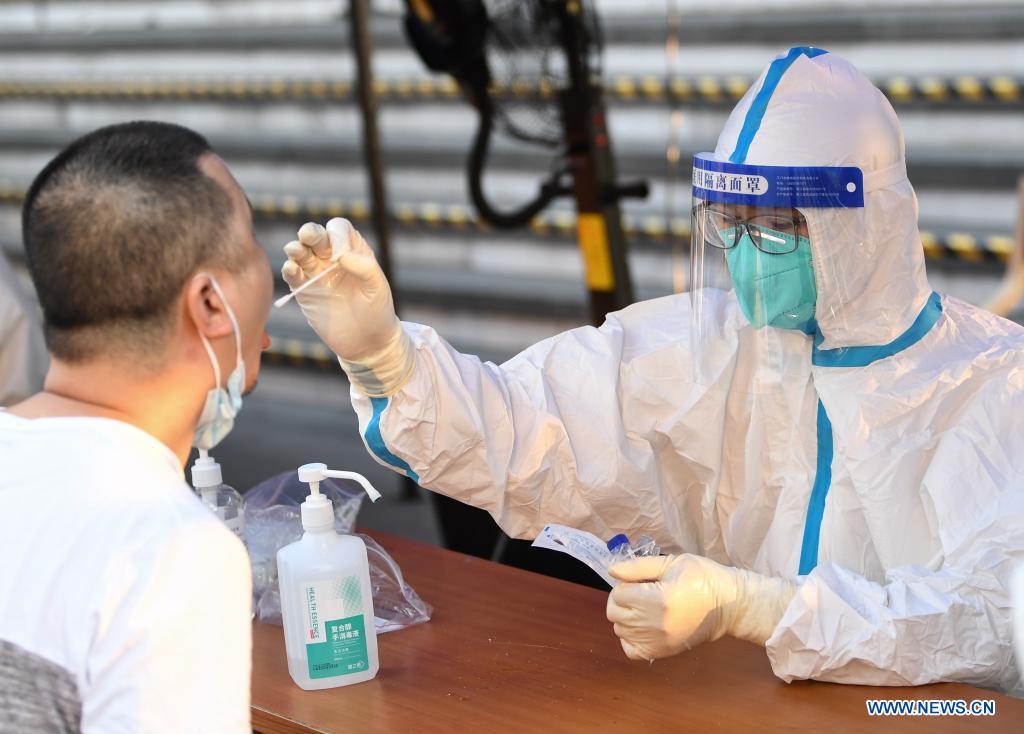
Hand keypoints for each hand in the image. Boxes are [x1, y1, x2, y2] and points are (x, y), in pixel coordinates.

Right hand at [282, 219, 413, 395]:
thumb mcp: (377, 287)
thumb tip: (341, 255)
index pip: (339, 229)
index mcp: (353, 250)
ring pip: (301, 253)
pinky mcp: (304, 291)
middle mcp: (332, 257)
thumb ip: (364, 268)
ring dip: (296, 248)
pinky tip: (291, 269)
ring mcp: (316, 274)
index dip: (337, 235)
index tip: (341, 256)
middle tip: (307, 236)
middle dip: (310, 233)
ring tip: (295, 250)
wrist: (368, 342)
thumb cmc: (378, 311)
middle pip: (316, 236)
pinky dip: (289, 270)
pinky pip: (293, 276)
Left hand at [606, 554, 794, 660]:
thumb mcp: (673, 562)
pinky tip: (644, 627)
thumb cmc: (703, 577)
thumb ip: (639, 567)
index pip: (618, 594)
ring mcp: (658, 642)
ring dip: (626, 618)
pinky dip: (631, 639)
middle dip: (622, 600)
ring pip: (620, 631)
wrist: (730, 605)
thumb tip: (612, 570)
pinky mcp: (663, 652)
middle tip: (640, 593)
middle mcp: (655, 624)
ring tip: (645, 608)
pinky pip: (630, 650)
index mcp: (658, 599)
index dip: (626, 584)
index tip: (641, 581)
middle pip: (614, 613)